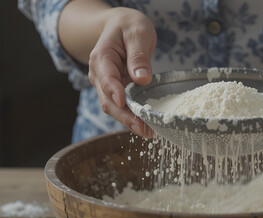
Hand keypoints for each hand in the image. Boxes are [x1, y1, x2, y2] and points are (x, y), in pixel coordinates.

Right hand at [88, 7, 155, 136]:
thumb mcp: (137, 33)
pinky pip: (123, 107)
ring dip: (130, 121)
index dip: (115, 93)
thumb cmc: (129, 26)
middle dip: (125, 117)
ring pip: (115, 108)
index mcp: (101, 58)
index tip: (126, 104)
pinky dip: (133, 117)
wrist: (121, 26)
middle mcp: (100, 75)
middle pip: (108, 101)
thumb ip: (138, 56)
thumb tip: (142, 79)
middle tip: (144, 129)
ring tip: (149, 132)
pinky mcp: (117, 91)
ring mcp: (107, 85)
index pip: (106, 79)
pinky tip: (147, 126)